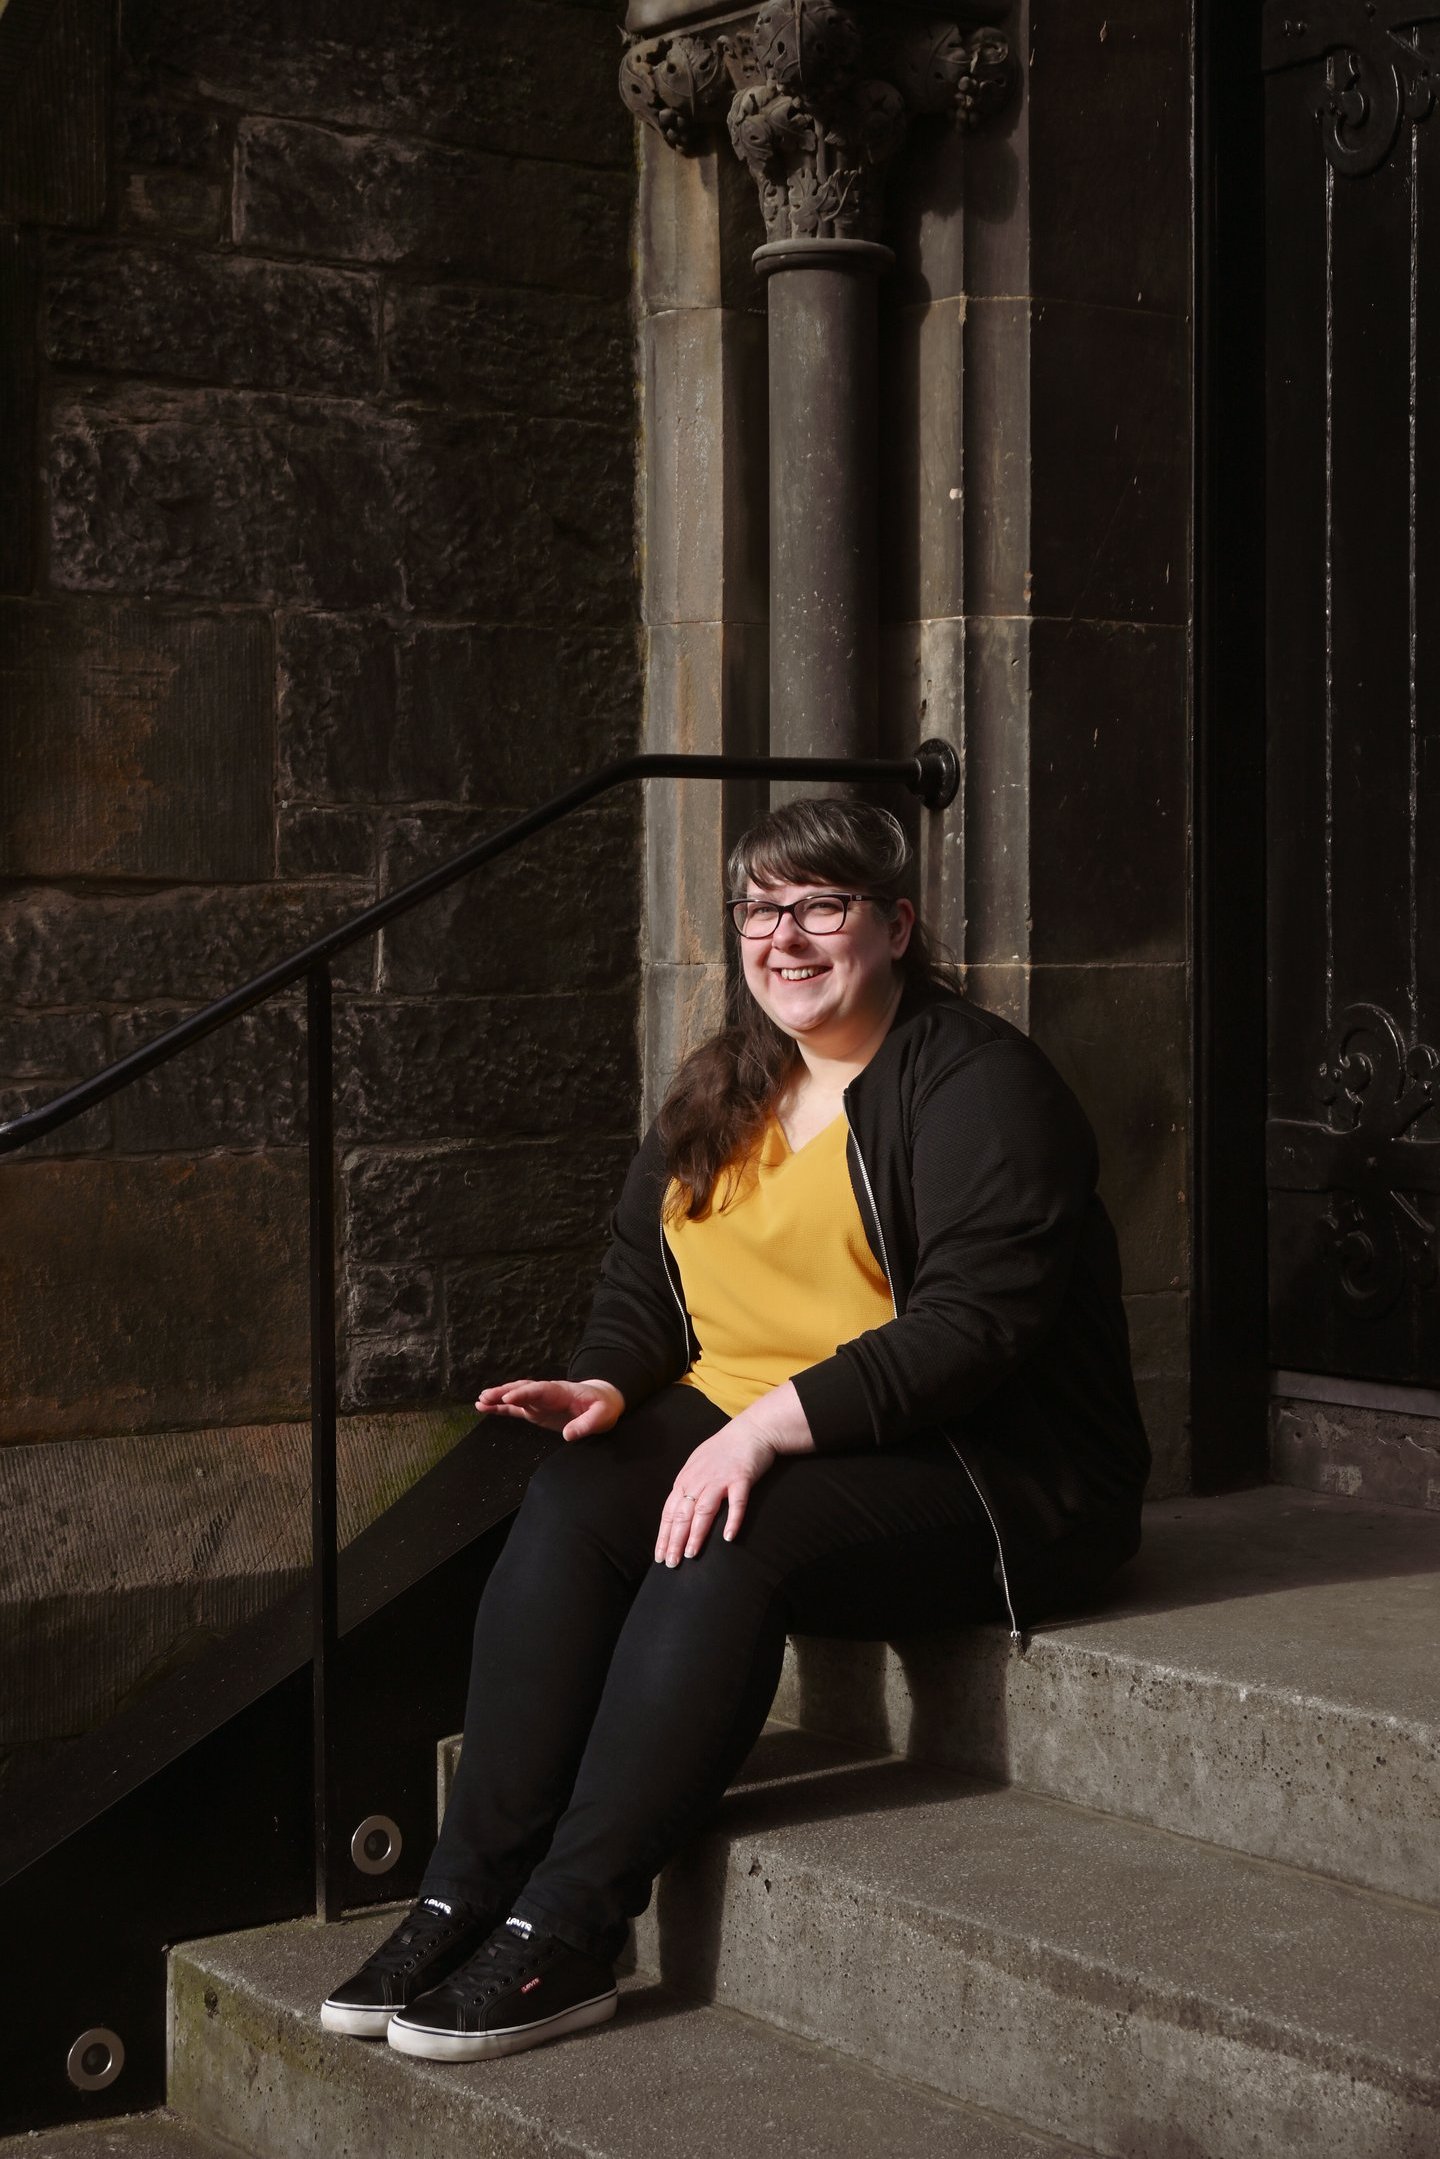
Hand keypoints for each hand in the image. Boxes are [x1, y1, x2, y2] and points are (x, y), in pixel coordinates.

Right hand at [476, 1378, 623, 1442]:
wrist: (602, 1403)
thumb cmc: (603, 1407)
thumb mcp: (601, 1416)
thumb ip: (586, 1424)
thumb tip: (568, 1435)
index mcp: (561, 1391)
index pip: (539, 1390)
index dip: (524, 1393)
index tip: (508, 1396)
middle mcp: (546, 1394)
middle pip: (522, 1390)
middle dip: (504, 1392)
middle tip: (486, 1396)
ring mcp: (539, 1402)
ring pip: (515, 1397)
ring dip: (498, 1398)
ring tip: (480, 1402)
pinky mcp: (536, 1411)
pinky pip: (515, 1408)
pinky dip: (500, 1407)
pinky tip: (485, 1408)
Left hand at [654, 1424, 778, 1566]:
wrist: (752, 1429)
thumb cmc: (724, 1449)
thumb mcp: (698, 1465)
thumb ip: (689, 1486)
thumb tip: (678, 1511)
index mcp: (686, 1479)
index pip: (669, 1512)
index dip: (664, 1535)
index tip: (659, 1556)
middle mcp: (699, 1480)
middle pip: (682, 1514)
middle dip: (674, 1540)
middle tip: (671, 1562)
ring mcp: (720, 1479)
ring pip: (703, 1510)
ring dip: (696, 1534)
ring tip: (691, 1554)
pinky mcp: (741, 1478)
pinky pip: (736, 1502)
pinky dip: (732, 1519)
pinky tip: (728, 1536)